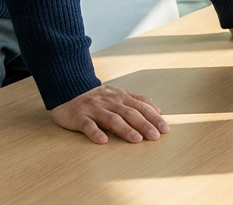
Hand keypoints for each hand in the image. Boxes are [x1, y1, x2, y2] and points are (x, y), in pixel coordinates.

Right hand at [51, 84, 167, 144]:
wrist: (67, 91)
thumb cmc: (97, 98)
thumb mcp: (118, 95)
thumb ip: (137, 101)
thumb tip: (158, 110)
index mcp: (120, 96)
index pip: (141, 107)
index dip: (153, 117)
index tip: (165, 129)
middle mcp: (109, 101)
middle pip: (129, 113)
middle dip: (144, 125)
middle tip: (155, 136)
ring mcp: (94, 108)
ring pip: (112, 119)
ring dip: (125, 129)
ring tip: (136, 139)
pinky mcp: (79, 116)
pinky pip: (88, 125)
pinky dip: (95, 132)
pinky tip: (103, 141)